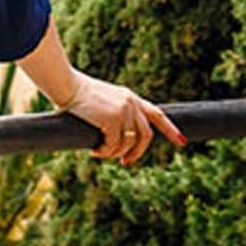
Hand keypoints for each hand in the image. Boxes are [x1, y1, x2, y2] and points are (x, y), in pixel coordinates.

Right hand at [61, 72, 185, 163]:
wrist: (64, 83)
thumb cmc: (73, 91)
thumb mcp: (99, 99)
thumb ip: (110, 112)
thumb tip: (108, 134)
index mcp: (130, 97)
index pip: (157, 114)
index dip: (170, 129)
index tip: (181, 142)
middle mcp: (131, 103)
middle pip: (146, 135)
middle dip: (138, 152)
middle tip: (126, 162)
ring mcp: (124, 111)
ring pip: (130, 142)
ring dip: (117, 153)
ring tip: (102, 154)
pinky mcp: (113, 119)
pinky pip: (114, 144)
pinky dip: (105, 152)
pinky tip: (94, 151)